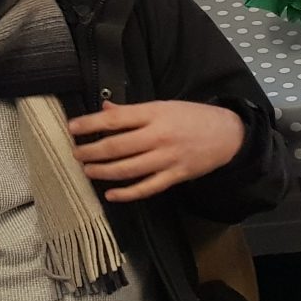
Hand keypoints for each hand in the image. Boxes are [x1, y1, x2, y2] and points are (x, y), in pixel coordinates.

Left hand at [66, 99, 244, 202]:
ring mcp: (167, 158)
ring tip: (88, 171)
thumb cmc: (194, 117)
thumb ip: (133, 111)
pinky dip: (127, 193)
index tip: (73, 128)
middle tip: (76, 153)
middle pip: (117, 146)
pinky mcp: (175, 176)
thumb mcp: (164, 106)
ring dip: (103, 171)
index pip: (115, 120)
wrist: (228, 134)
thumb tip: (105, 110)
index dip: (90, 124)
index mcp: (155, 114)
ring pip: (128, 169)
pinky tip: (111, 194)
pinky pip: (147, 187)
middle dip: (91, 151)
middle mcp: (159, 136)